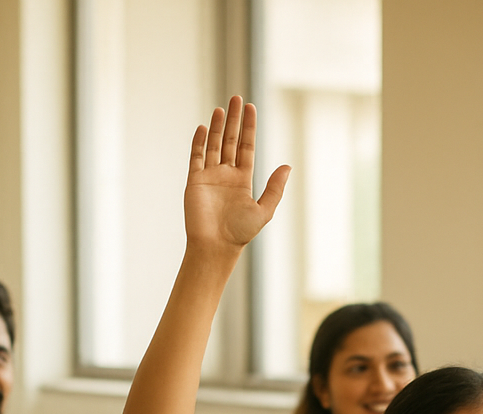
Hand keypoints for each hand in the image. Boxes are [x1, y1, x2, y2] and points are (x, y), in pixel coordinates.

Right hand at [183, 96, 289, 252]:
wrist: (216, 246)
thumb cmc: (240, 233)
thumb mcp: (264, 210)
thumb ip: (275, 188)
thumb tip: (287, 167)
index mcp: (243, 180)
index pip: (247, 147)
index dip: (249, 128)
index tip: (251, 108)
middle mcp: (226, 175)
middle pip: (230, 141)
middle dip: (234, 120)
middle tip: (237, 98)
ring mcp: (210, 176)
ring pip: (214, 145)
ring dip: (218, 127)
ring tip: (222, 108)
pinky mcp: (195, 181)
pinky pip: (196, 157)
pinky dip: (199, 142)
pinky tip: (204, 128)